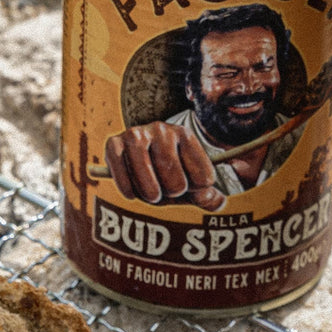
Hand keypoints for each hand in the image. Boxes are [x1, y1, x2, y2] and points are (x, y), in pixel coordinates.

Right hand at [104, 122, 225, 211]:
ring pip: (144, 171)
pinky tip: (132, 194)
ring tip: (152, 196)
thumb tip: (217, 202)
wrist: (136, 159)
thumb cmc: (166, 175)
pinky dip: (127, 188)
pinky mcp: (114, 144)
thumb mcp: (188, 185)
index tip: (191, 189)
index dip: (198, 189)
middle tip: (167, 192)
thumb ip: (206, 196)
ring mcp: (136, 134)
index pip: (201, 174)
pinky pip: (120, 170)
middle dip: (172, 190)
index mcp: (185, 135)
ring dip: (149, 191)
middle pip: (171, 172)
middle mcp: (161, 129)